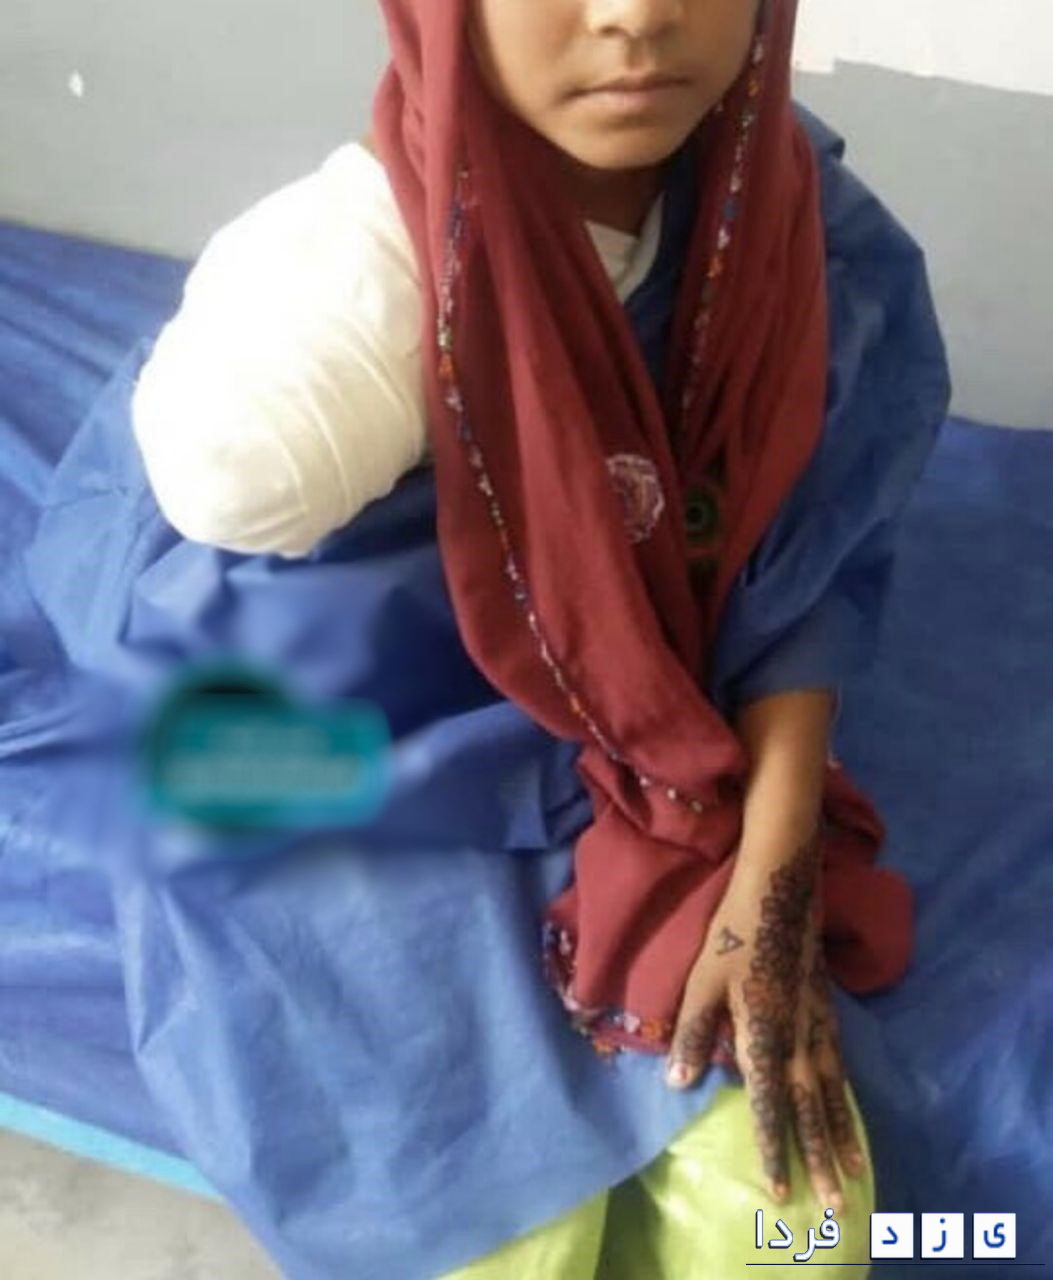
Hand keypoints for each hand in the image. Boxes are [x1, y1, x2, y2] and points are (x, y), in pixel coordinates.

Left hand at [664, 837, 866, 1211]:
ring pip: (834, 1089)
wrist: (781, 885)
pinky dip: (846, 1094)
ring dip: (842, 1132)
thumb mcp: (702, 981)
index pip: (768, 1103)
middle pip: (812, 1107)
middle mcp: (799, 1036)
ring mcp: (819, 1020)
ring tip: (854, 1170)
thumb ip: (694, 1033)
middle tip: (837, 1203)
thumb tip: (680, 1084)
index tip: (779, 1189)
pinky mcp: (827, 1004)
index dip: (773, 1146)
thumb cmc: (732, 930)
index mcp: (765, 1033)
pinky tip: (847, 1104)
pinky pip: (840, 1063)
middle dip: (820, 1156)